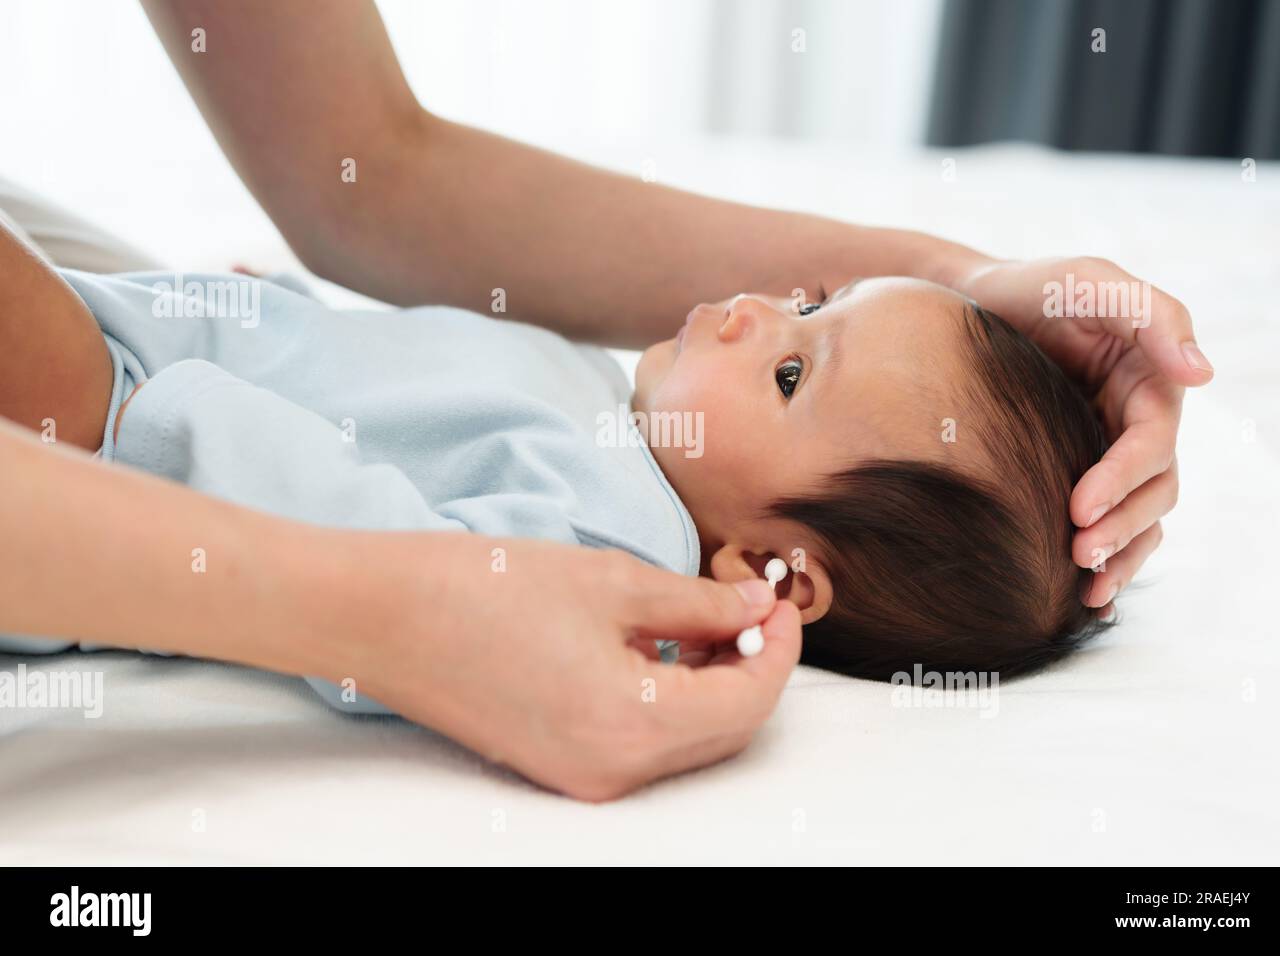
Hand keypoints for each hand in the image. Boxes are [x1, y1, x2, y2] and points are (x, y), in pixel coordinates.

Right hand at [345, 535, 801, 801]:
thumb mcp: (612, 582)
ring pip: (686, 740)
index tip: (781, 599)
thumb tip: (756, 609)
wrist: (383, 616)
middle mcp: (613, 771)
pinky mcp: (557, 765)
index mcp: (633, 726)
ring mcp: (582, 776)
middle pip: (724, 731)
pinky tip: (658, 644)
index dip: (779, 647)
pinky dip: (668, 698)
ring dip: (713, 683)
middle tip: (753, 605)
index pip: (748, 702)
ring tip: (709, 616)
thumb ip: (698, 605)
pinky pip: (642, 742)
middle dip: (752, 667)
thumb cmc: (487, 588)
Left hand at [954, 256, 1212, 611]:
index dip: (1124, 477)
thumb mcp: (1088, 282)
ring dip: (1122, 552)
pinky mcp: (1078, 469)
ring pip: (1140, 514)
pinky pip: (1109, 520)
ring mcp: (1109, 448)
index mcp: (1149, 379)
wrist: (963, 306)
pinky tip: (1083, 594)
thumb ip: (1149, 315)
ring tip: (1088, 587)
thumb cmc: (1029, 289)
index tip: (1081, 507)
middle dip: (1124, 525)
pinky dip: (1108, 556)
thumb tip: (1203, 375)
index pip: (1152, 440)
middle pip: (1154, 487)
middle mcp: (1136, 419)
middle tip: (1080, 554)